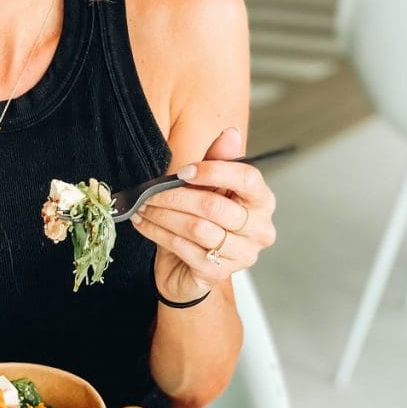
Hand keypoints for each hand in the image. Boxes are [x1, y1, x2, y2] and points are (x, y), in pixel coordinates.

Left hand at [132, 127, 276, 302]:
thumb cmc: (205, 221)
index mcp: (262, 202)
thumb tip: (231, 133)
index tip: (183, 171)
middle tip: (150, 192)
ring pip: (196, 228)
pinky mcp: (217, 274)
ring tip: (143, 206)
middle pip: (214, 206)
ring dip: (163, 215)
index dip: (214, 171)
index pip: (247, 179)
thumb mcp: (210, 187)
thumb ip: (219, 161)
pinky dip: (158, 233)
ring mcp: (241, 255)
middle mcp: (259, 231)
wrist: (191, 267)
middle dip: (175, 196)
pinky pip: (183, 247)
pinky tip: (144, 223)